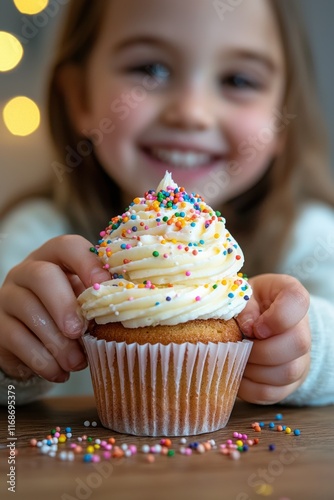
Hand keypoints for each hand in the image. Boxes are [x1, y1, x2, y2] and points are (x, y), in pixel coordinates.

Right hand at [0, 235, 109, 381]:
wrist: (35, 340)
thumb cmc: (71, 313)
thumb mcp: (86, 301)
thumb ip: (100, 299)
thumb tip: (127, 308)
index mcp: (56, 258)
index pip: (67, 246)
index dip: (87, 263)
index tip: (106, 286)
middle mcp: (27, 271)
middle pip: (42, 276)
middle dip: (64, 305)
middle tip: (79, 331)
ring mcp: (9, 296)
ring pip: (28, 311)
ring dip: (56, 341)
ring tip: (76, 362)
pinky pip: (16, 339)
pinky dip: (42, 360)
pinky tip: (60, 372)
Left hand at [236, 274, 310, 403]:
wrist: (258, 321)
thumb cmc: (248, 304)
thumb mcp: (242, 295)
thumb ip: (244, 307)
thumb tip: (247, 327)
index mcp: (291, 296)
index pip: (297, 302)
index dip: (276, 318)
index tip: (255, 328)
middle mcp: (303, 327)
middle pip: (298, 343)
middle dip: (261, 350)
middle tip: (240, 346)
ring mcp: (301, 357)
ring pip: (287, 372)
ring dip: (254, 369)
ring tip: (236, 359)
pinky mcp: (289, 382)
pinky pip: (273, 393)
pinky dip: (249, 388)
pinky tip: (237, 374)